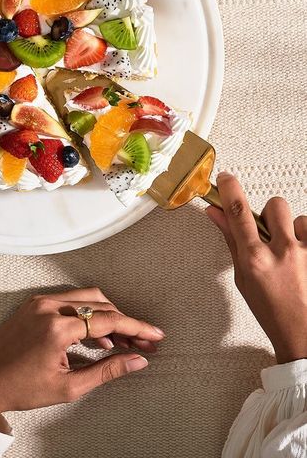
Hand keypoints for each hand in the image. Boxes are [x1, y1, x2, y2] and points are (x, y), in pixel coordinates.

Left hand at [0, 288, 163, 421]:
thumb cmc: (20, 388)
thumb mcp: (68, 386)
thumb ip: (106, 371)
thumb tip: (138, 361)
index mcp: (57, 327)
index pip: (109, 320)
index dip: (137, 328)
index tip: (155, 335)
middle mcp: (49, 306)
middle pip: (101, 304)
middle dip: (124, 322)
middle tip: (141, 343)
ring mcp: (40, 301)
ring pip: (87, 298)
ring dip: (107, 315)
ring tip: (120, 341)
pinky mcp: (34, 303)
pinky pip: (70, 301)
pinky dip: (88, 314)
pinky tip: (95, 337)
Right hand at [206, 172, 306, 364]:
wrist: (303, 334)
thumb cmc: (272, 311)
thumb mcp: (243, 277)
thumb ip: (231, 240)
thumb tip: (215, 214)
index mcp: (255, 259)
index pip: (238, 212)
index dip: (229, 189)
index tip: (225, 178)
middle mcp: (282, 253)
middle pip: (274, 206)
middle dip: (270, 215)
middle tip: (271, 234)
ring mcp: (306, 253)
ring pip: (298, 218)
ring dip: (293, 230)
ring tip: (292, 253)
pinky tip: (304, 256)